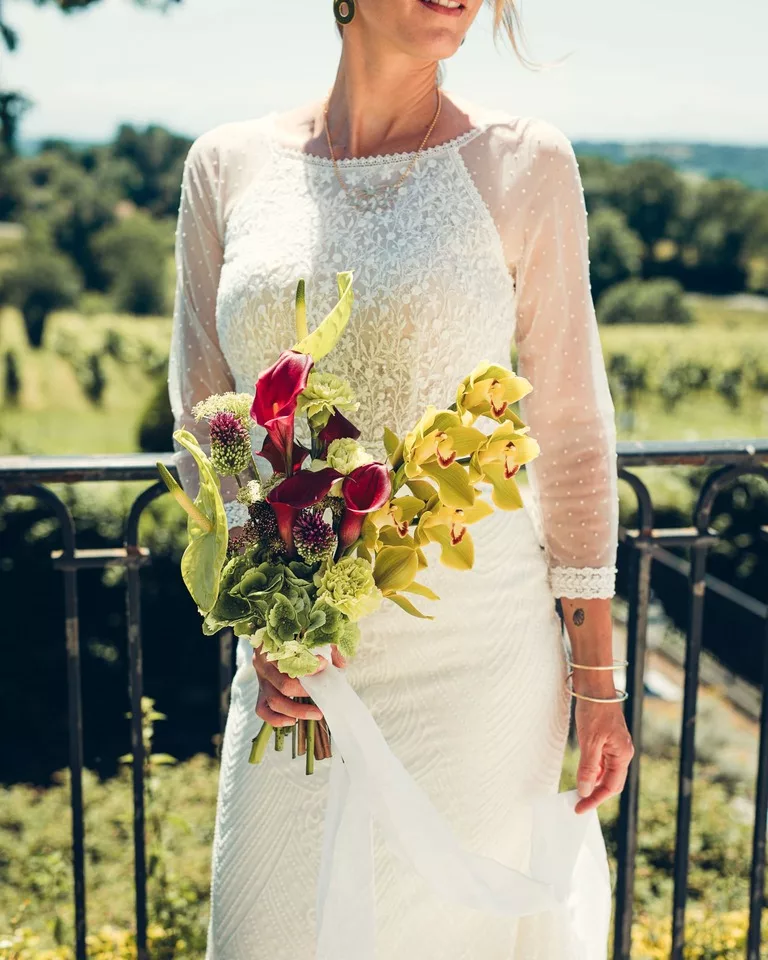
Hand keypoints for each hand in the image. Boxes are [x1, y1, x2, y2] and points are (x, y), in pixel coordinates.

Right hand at [252, 645, 346, 726]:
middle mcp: (263, 663)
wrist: (276, 643)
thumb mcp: (312, 637)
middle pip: (283, 683)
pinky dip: (276, 719)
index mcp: (272, 645)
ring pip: (274, 700)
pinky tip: (292, 721)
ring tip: (317, 713)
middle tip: (325, 694)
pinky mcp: (261, 693)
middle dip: (306, 691)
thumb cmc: (298, 640)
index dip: (308, 664)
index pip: (288, 658)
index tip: (325, 665)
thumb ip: (327, 647)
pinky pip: (263, 710)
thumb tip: (341, 664)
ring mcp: (261, 679)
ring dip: (297, 710)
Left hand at [573, 699, 633, 813]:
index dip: (595, 799)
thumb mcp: (589, 741)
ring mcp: (615, 746)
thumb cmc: (594, 711)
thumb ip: (588, 768)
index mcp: (623, 755)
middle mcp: (622, 752)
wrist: (594, 686)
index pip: (611, 787)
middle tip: (577, 803)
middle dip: (595, 793)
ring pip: (604, 772)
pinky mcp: (606, 740)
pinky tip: (582, 773)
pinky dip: (591, 770)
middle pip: (610, 782)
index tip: (579, 808)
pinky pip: (600, 761)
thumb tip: (585, 790)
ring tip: (577, 791)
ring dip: (592, 782)